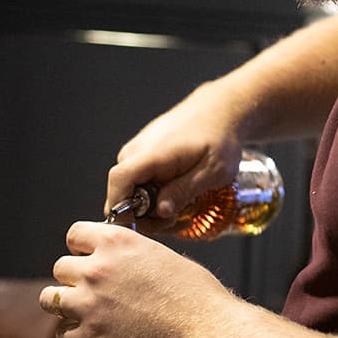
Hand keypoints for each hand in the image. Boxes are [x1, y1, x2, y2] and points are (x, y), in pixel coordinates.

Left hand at [39, 220, 235, 337]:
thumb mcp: (162, 256)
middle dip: (73, 279)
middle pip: (59, 268)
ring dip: (65, 305)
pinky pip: (62, 334)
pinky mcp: (88, 337)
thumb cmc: (195, 295)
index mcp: (115, 242)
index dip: (81, 248)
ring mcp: (87, 303)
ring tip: (86, 314)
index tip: (88, 258)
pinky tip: (96, 337)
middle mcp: (95, 268)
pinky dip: (75, 337)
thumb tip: (119, 262)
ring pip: (50, 298)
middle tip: (93, 292)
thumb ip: (130, 255)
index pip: (74, 234)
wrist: (204, 330)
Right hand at [105, 82, 243, 226]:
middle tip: (175, 220)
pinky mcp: (141, 158)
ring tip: (180, 208)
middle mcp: (136, 152)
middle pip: (121, 196)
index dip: (124, 209)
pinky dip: (152, 197)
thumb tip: (160, 212)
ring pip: (129, 193)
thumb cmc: (219, 138)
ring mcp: (136, 153)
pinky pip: (136, 185)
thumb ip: (184, 191)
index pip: (119, 182)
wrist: (219, 112)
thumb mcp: (213, 171)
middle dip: (144, 218)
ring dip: (150, 209)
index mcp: (152, 153)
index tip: (146, 225)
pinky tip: (175, 197)